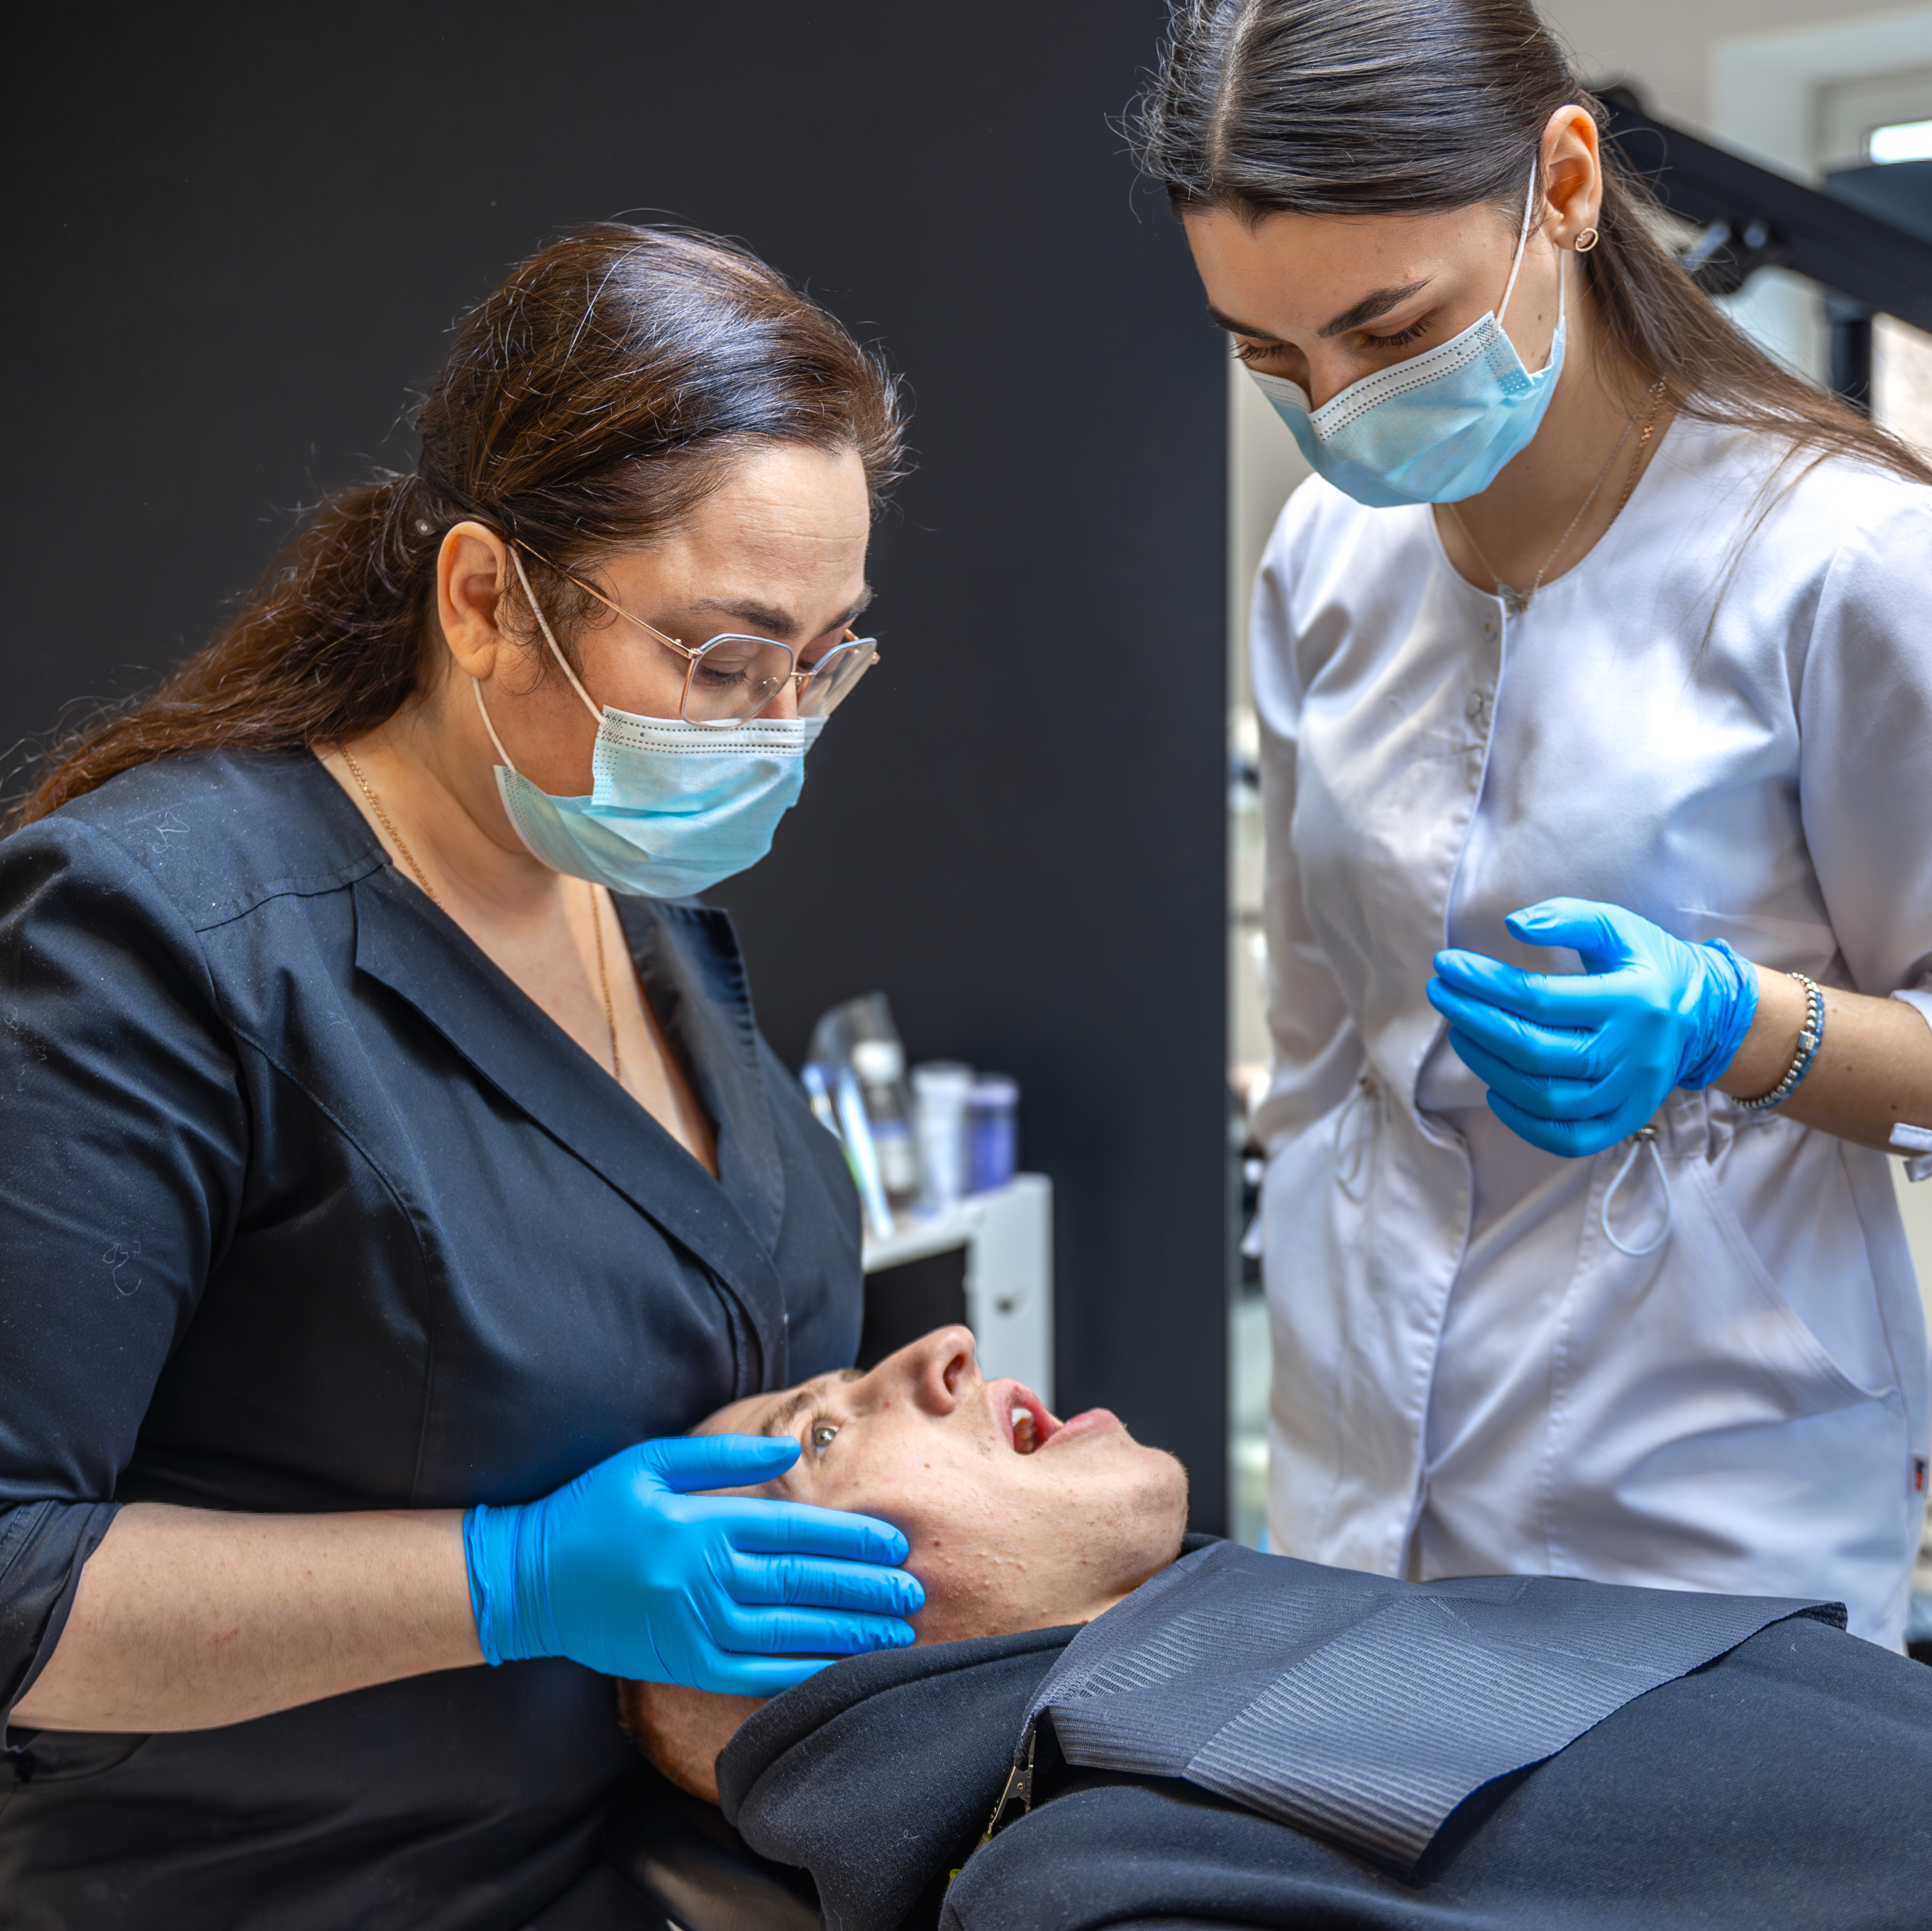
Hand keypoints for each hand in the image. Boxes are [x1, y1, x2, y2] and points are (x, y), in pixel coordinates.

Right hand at [463, 1434, 922, 1695]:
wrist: (531, 1580)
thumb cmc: (593, 1509)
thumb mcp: (653, 1462)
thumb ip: (725, 1457)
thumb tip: (789, 1449)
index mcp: (704, 1525)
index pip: (797, 1533)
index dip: (851, 1540)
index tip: (894, 1544)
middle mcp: (706, 1580)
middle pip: (804, 1585)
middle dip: (865, 1589)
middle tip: (913, 1592)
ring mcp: (695, 1628)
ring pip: (790, 1633)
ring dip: (848, 1633)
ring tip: (895, 1632)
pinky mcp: (684, 1664)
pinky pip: (755, 1674)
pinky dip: (802, 1673)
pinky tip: (838, 1669)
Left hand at [1425, 898, 1758, 1157]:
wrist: (1704, 1014)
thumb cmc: (1648, 964)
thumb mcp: (1617, 927)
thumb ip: (1567, 918)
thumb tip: (1513, 924)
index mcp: (1633, 1000)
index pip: (1540, 999)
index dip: (1484, 983)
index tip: (1446, 965)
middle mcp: (1632, 1053)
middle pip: (1535, 1050)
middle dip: (1474, 1021)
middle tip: (1440, 994)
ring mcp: (1630, 1093)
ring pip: (1546, 1096)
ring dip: (1488, 1066)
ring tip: (1460, 1032)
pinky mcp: (1626, 1120)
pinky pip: (1569, 1137)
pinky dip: (1524, 1123)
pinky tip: (1494, 1089)